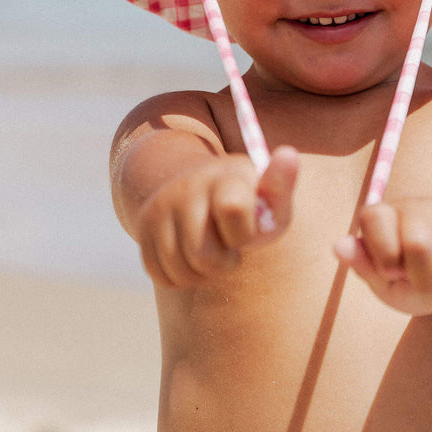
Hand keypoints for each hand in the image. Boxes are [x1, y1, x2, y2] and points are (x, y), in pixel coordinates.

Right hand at [136, 146, 297, 286]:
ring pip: (181, 270)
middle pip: (204, 254)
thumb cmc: (247, 203)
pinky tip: (191, 259)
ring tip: (212, 253)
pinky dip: (181, 278)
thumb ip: (281, 185)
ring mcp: (160, 209)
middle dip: (225, 263)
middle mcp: (186, 188)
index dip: (244, 234)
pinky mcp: (142, 230)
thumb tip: (288, 153)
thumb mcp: (270, 198)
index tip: (247, 229)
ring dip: (203, 274)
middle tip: (229, 247)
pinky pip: (162, 277)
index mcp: (224, 177)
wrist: (197, 187)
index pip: (233, 209)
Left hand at [335, 197, 431, 312]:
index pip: (375, 219)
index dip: (383, 255)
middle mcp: (420, 208)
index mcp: (387, 216)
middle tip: (424, 284)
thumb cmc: (414, 279)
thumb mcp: (386, 282)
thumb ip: (365, 267)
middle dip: (421, 279)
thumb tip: (339, 246)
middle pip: (418, 244)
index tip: (391, 272)